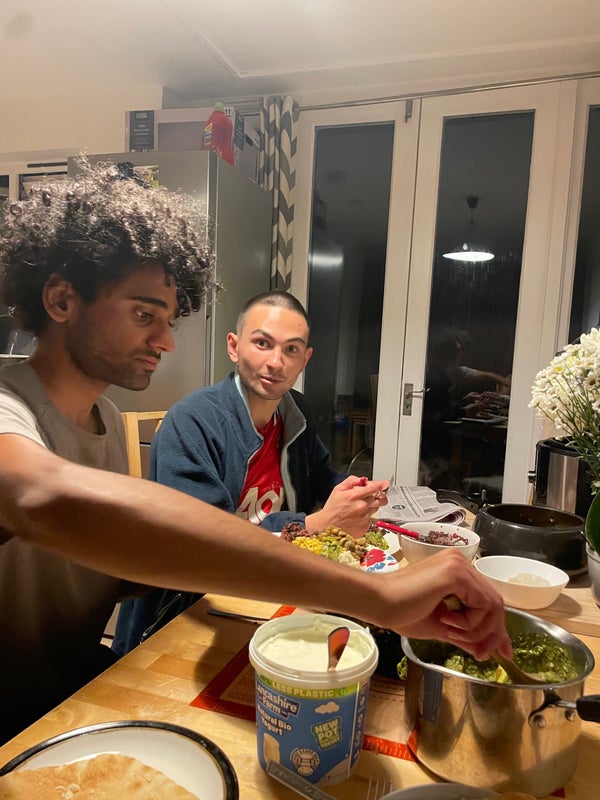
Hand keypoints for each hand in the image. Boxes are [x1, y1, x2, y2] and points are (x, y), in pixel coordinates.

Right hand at [305, 475, 388, 536]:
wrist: (327, 526)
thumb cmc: (332, 508)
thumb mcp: (338, 489)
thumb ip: (352, 481)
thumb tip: (363, 480)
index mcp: (354, 496)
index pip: (374, 488)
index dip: (380, 485)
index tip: (384, 484)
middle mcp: (361, 507)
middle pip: (379, 498)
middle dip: (376, 495)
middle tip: (370, 496)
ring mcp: (364, 518)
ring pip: (376, 508)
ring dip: (371, 506)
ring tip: (358, 507)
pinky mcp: (365, 527)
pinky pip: (371, 518)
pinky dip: (366, 516)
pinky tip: (357, 516)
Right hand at [379, 549, 511, 660]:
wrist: (380, 603)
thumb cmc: (401, 612)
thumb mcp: (441, 627)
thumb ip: (465, 635)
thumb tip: (484, 650)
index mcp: (456, 570)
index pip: (488, 598)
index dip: (497, 627)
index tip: (502, 652)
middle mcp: (461, 561)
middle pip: (495, 602)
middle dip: (493, 633)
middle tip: (483, 655)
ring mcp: (459, 565)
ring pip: (491, 605)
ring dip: (477, 630)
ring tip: (451, 633)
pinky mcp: (455, 573)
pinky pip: (481, 604)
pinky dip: (470, 622)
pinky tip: (447, 622)